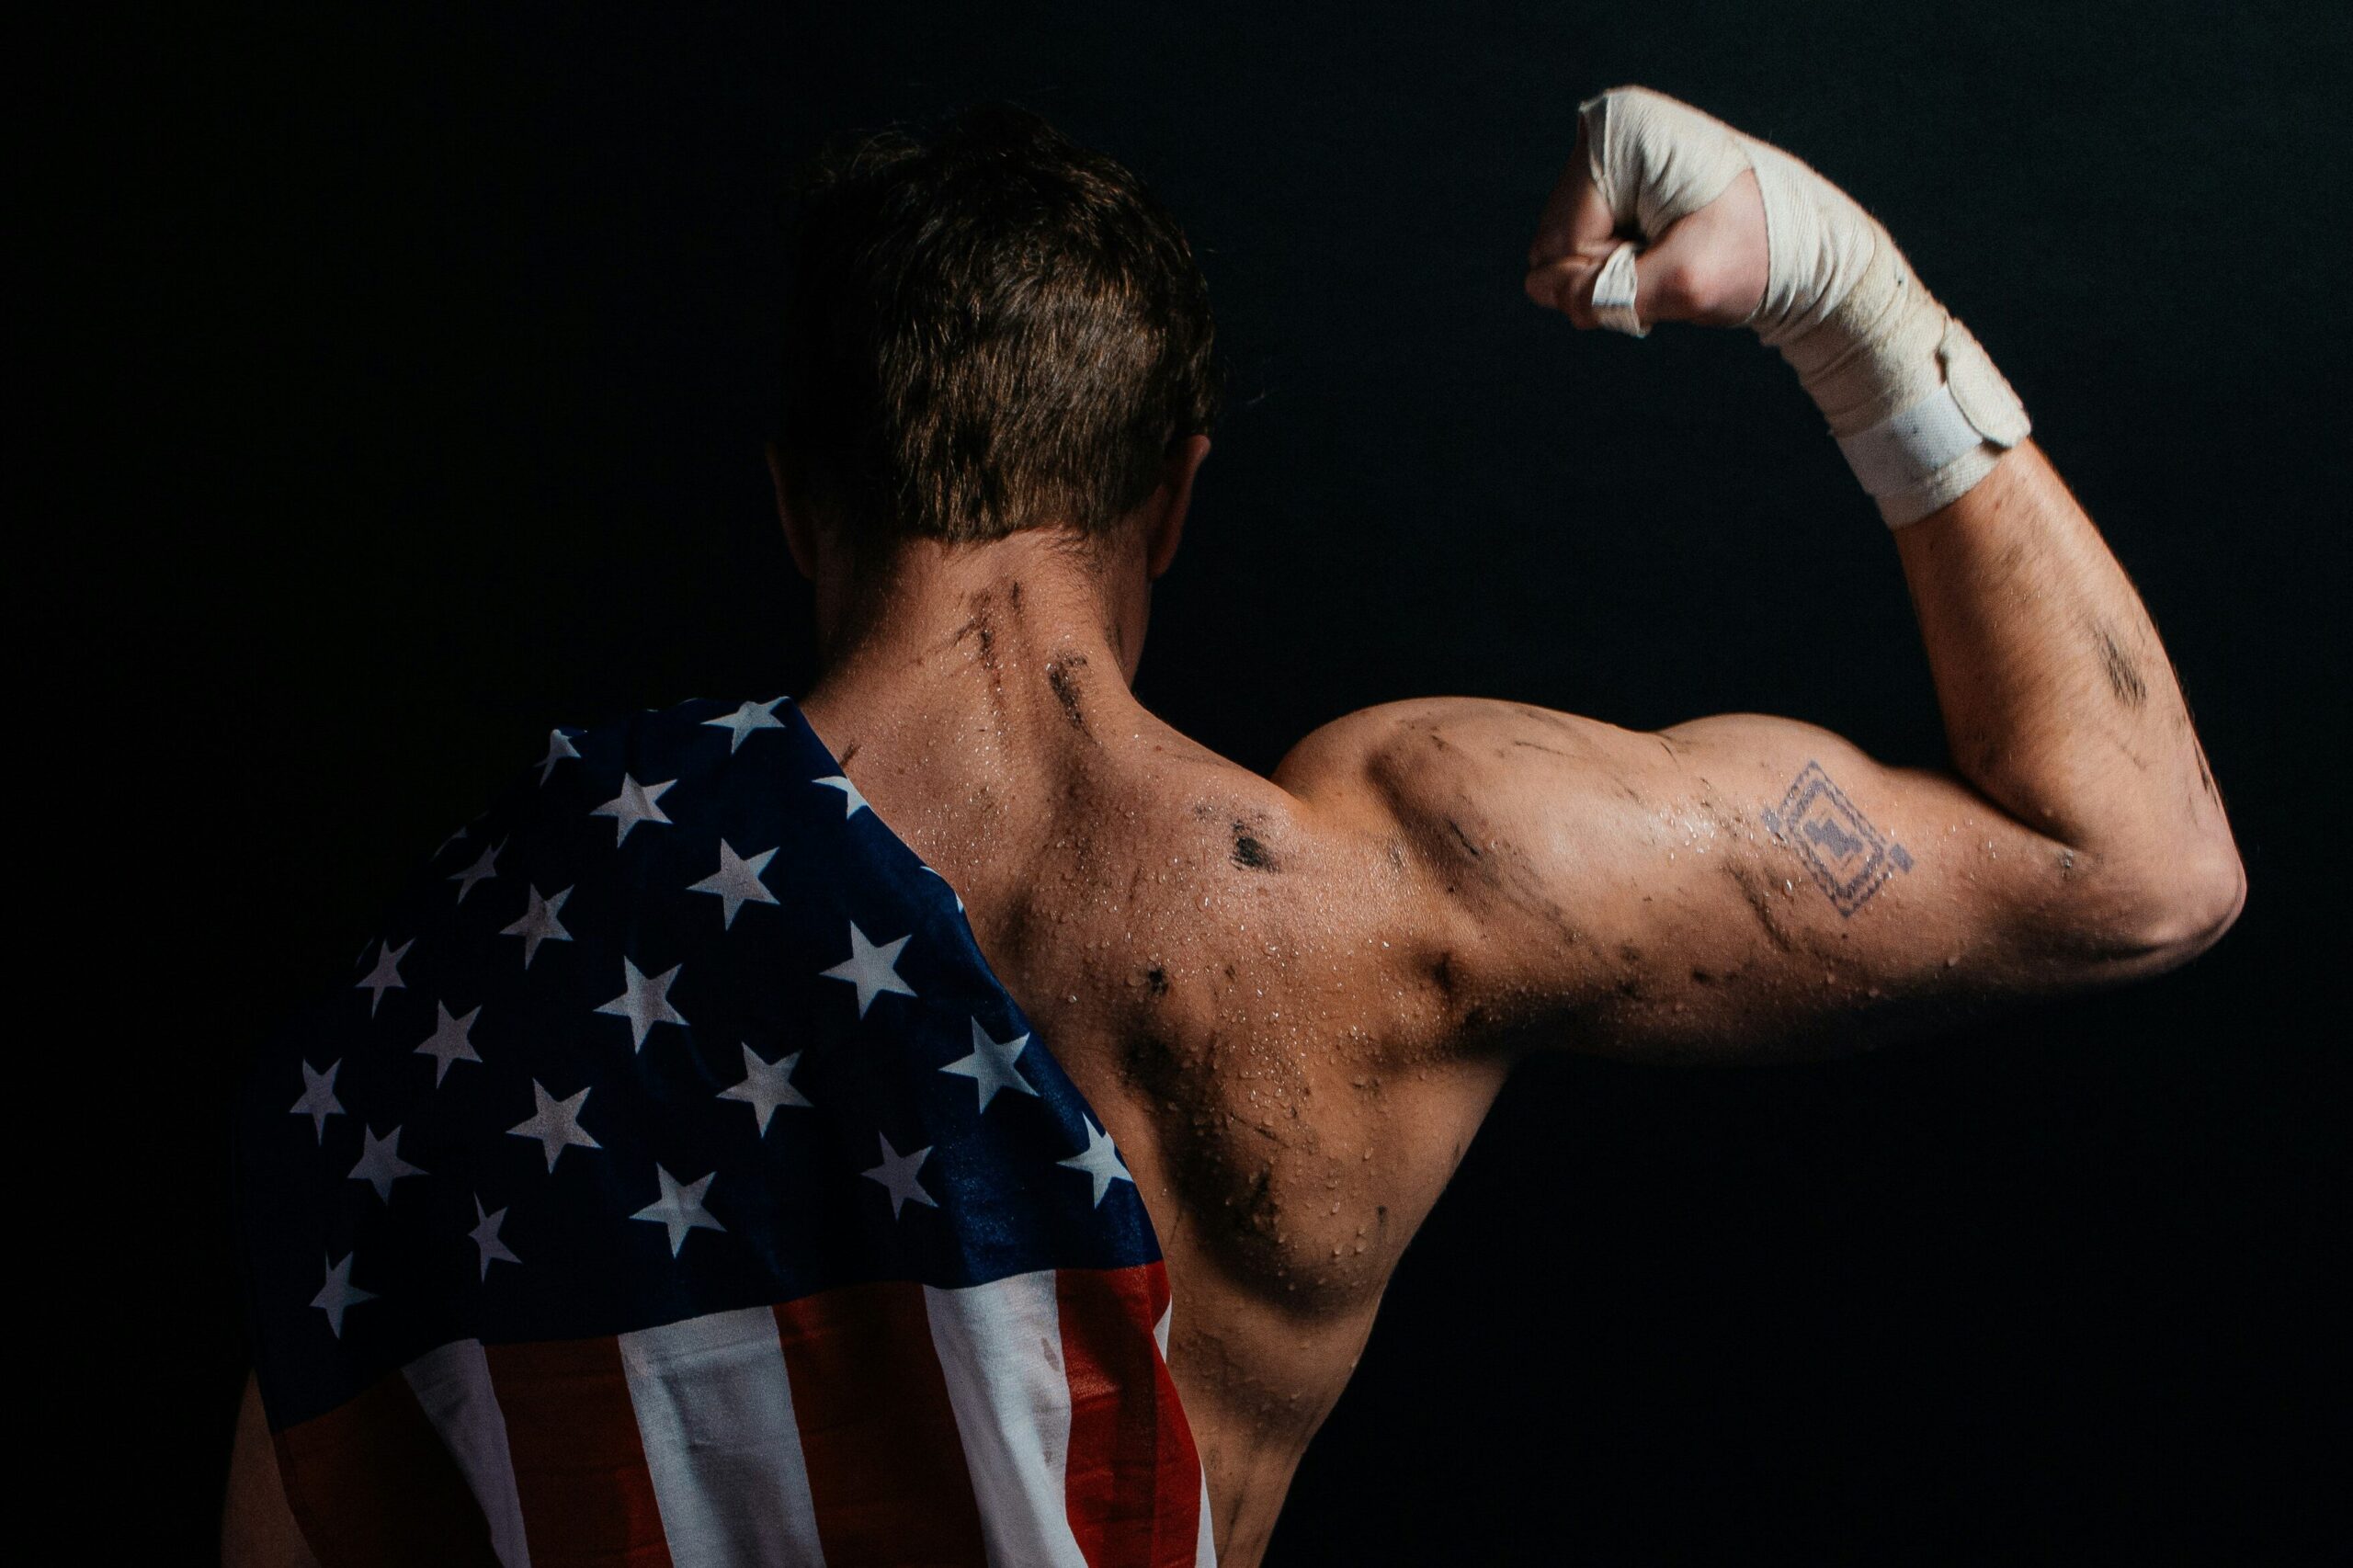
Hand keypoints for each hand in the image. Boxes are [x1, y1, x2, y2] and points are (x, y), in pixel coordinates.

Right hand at [1523, 116, 1768, 330]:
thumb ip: (1602, 295)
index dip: (1608, 274)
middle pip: (1554, 244)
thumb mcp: (1684, 285)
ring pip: (1563, 250)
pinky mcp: (1614, 175)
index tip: (1668, 260)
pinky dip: (1618, 263)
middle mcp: (1603, 131)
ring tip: (1669, 255)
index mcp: (1619, 136)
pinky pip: (1581, 243)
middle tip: (1669, 262)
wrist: (1801, 245)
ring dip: (1613, 272)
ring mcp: (1606, 152)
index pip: (1563, 242)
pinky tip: (1661, 249)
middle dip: (1606, 273)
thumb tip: (1542, 290)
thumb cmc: (1754, 255)